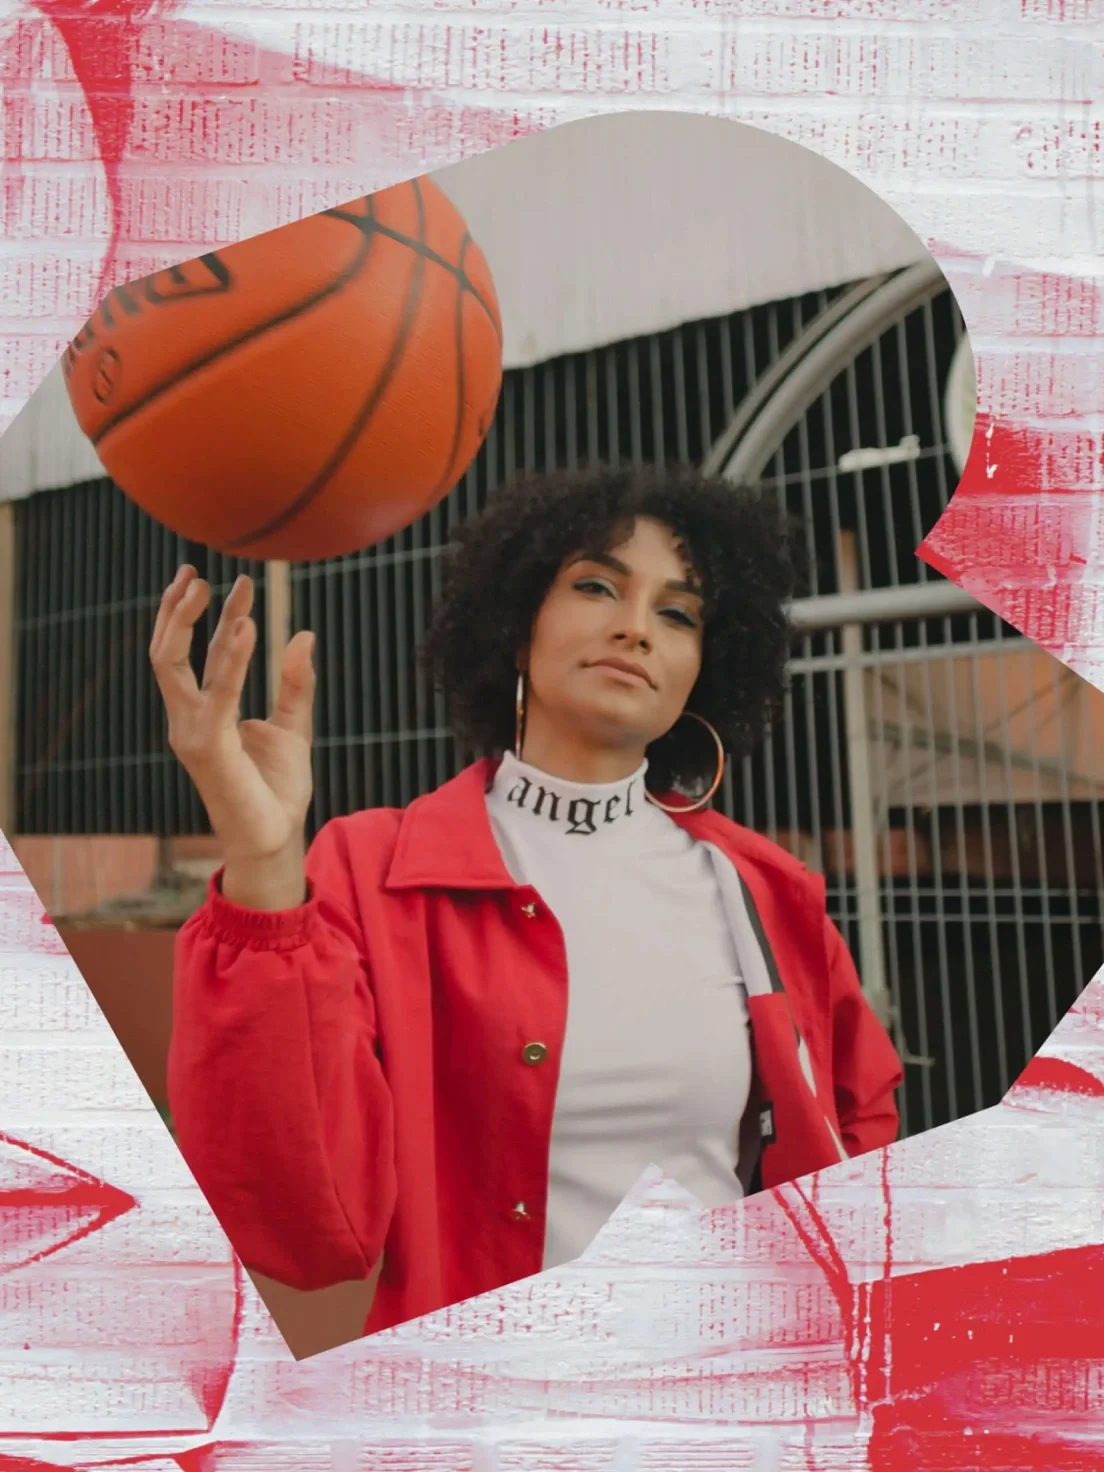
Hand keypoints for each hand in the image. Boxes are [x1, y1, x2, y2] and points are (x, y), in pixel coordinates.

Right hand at [150, 566, 315, 878]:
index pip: (199, 654)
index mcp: (204, 712)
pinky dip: (230, 658)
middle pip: (167, 653)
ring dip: (192, 623)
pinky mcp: (208, 747)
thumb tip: (304, 634)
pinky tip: (246, 627)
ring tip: (216, 587)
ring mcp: (191, 733)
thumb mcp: (294, 726)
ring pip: (174, 666)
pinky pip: (216, 693)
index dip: (214, 616)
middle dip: (177, 610)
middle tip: (195, 570)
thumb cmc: (277, 790)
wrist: (276, 839)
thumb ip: (296, 683)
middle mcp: (187, 719)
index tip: (238, 581)